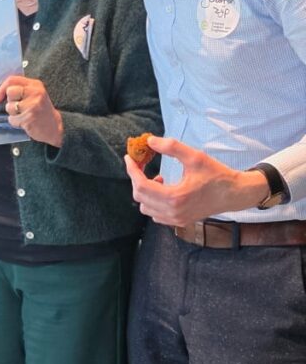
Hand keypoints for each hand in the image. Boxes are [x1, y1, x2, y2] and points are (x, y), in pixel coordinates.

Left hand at [0, 75, 63, 145]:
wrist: (54, 127)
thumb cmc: (40, 110)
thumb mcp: (34, 94)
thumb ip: (20, 90)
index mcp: (35, 84)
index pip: (12, 80)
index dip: (1, 89)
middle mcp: (35, 92)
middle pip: (10, 92)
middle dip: (10, 102)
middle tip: (19, 107)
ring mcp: (32, 105)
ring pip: (9, 107)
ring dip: (13, 114)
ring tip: (24, 115)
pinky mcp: (29, 118)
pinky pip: (12, 119)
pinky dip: (15, 122)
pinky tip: (24, 122)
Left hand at [125, 136, 268, 224]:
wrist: (234, 194)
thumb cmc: (216, 175)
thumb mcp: (195, 156)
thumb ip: (171, 147)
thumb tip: (150, 141)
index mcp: (175, 197)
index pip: (141, 185)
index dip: (132, 170)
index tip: (129, 157)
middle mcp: (173, 212)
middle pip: (140, 197)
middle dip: (137, 179)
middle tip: (141, 164)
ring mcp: (176, 220)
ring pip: (146, 208)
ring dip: (145, 191)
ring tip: (157, 178)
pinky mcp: (179, 222)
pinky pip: (156, 214)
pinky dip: (153, 201)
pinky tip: (164, 188)